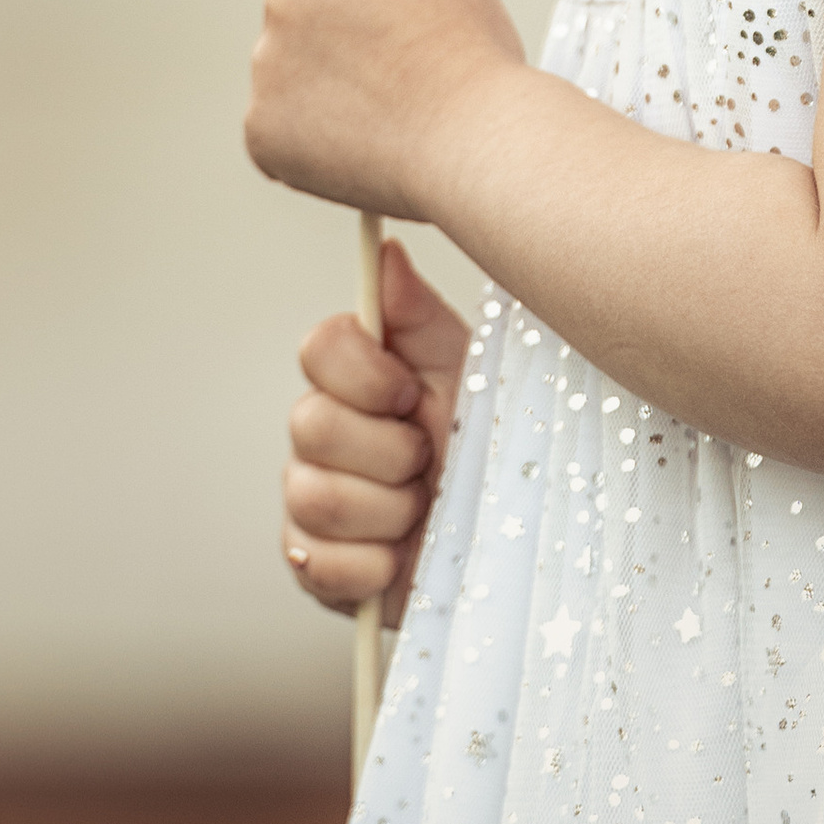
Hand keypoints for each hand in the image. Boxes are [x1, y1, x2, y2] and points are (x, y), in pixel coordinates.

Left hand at [245, 0, 525, 223]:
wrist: (471, 139)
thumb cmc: (470, 55)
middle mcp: (282, 1)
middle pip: (296, 8)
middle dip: (330, 30)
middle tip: (387, 63)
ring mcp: (267, 68)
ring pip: (288, 71)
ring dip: (321, 86)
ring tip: (386, 110)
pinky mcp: (262, 129)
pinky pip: (280, 129)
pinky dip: (310, 140)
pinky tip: (363, 141)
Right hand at [282, 240, 471, 627]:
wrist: (514, 545)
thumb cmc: (494, 454)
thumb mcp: (471, 378)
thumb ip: (420, 320)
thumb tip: (388, 253)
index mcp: (357, 381)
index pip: (318, 347)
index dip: (367, 375)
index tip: (414, 394)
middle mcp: (322, 437)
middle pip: (309, 424)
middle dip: (389, 452)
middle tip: (430, 462)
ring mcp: (311, 503)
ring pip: (314, 497)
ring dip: (389, 512)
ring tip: (427, 513)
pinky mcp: (316, 570)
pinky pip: (317, 564)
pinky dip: (374, 567)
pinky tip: (405, 559)